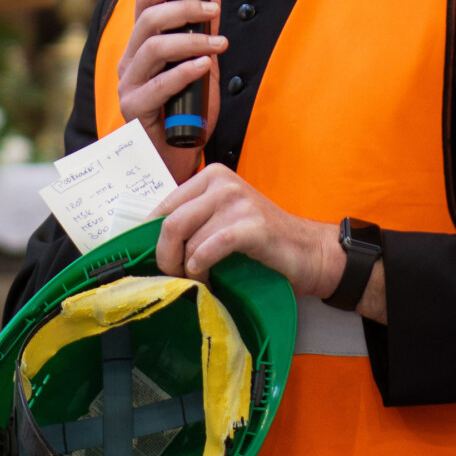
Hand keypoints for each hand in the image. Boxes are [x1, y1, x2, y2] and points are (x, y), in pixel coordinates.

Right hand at [117, 0, 227, 183]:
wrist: (176, 158)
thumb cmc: (186, 114)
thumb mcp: (200, 69)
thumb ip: (202, 38)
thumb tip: (212, 1)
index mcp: (140, 48)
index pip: (142, 5)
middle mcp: (129, 63)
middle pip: (148, 21)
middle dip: (184, 9)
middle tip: (213, 11)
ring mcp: (128, 86)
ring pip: (154, 47)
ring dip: (192, 40)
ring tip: (219, 43)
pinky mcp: (135, 109)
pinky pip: (159, 84)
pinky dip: (185, 71)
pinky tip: (205, 65)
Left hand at [152, 164, 386, 321]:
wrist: (308, 252)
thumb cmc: (261, 239)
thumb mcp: (220, 218)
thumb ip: (192, 218)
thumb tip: (148, 237)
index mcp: (211, 176)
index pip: (163, 207)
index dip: (154, 239)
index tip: (159, 260)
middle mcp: (223, 183)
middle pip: (170, 224)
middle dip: (166, 257)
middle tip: (174, 276)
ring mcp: (238, 202)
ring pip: (188, 240)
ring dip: (187, 269)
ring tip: (198, 279)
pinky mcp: (251, 226)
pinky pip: (208, 250)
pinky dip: (202, 270)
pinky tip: (210, 279)